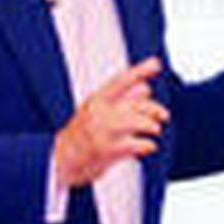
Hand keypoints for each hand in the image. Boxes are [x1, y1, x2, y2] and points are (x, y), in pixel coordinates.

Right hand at [53, 57, 168, 186]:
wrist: (60, 160)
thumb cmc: (81, 134)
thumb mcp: (97, 111)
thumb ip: (122, 100)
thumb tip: (145, 89)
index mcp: (97, 100)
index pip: (121, 81)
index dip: (139, 71)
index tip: (155, 63)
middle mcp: (99, 113)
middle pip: (136, 104)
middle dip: (155, 109)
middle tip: (162, 115)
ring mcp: (103, 132)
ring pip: (139, 122)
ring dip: (152, 126)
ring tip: (154, 130)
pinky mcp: (107, 151)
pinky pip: (137, 144)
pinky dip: (147, 145)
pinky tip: (147, 145)